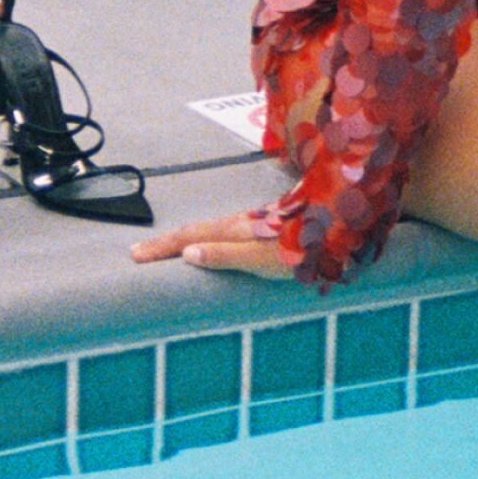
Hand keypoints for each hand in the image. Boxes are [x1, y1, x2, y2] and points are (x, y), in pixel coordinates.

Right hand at [130, 210, 291, 276]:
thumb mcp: (262, 256)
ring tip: (169, 249)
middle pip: (197, 231)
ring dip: (187, 239)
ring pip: (212, 230)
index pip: (189, 237)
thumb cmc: (305, 244)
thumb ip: (226, 254)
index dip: (162, 247)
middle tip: (141, 253)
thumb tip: (188, 253)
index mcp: (235, 230)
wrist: (341, 222)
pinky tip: (216, 244)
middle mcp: (242, 222)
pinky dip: (209, 238)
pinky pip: (228, 232)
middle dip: (168, 243)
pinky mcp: (269, 226)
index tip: (136, 256)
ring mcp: (256, 222)